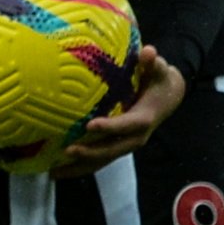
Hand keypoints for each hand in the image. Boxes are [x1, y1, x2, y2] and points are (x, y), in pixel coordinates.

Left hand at [57, 46, 184, 171]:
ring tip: (55, 172)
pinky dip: (80, 166)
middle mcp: (135, 136)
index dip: (110, 127)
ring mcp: (126, 144)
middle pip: (112, 150)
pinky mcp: (117, 146)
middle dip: (91, 153)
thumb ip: (153, 63)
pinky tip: (58, 170)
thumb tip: (148, 52)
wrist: (168, 97)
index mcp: (145, 118)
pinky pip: (98, 160)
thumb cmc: (160, 80)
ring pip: (103, 160)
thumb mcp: (160, 70)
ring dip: (80, 167)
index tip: (90, 126)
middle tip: (68, 151)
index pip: (127, 125)